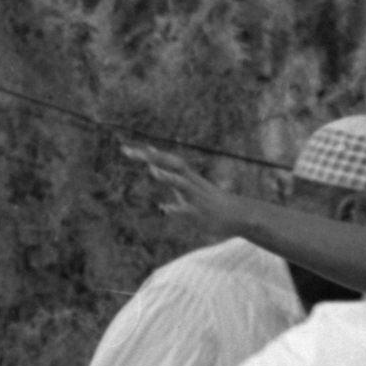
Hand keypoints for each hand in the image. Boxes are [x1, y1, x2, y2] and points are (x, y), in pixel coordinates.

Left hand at [122, 140, 255, 233]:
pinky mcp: (200, 214)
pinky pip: (187, 211)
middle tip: (128, 153)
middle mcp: (192, 183)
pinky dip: (176, 209)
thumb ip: (170, 176)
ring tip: (153, 171)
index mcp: (188, 176)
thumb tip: (153, 166)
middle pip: (172, 164)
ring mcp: (196, 197)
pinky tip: (164, 209)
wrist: (239, 215)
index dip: (149, 154)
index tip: (126, 150)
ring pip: (182, 184)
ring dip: (168, 177)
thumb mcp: (189, 185)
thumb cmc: (211, 201)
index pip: (167, 160)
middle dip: (152, 157)